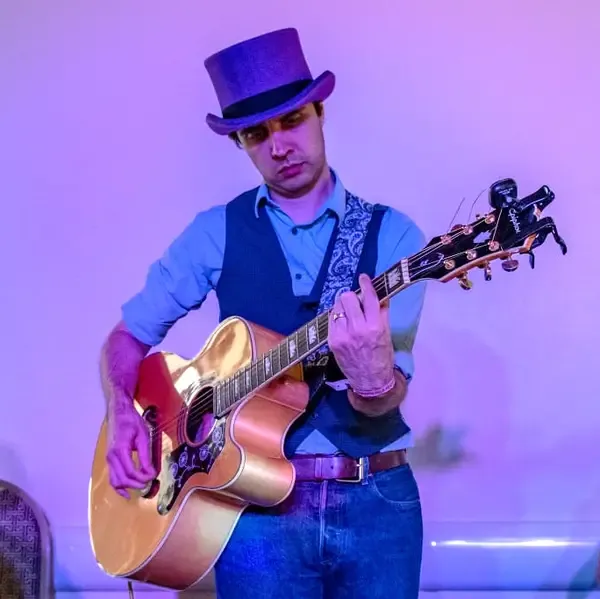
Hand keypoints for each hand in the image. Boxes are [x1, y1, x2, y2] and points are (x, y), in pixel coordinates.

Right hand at [106, 401, 155, 497]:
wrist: (119, 413)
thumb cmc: (131, 422)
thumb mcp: (143, 436)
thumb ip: (146, 456)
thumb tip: (151, 473)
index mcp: (120, 450)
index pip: (130, 472)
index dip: (142, 478)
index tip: (153, 477)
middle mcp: (111, 457)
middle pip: (122, 479)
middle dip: (137, 484)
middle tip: (150, 483)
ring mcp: (108, 459)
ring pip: (115, 481)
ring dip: (128, 487)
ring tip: (141, 487)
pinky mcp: (109, 459)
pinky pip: (112, 477)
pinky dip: (119, 486)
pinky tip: (127, 492)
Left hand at [328, 274, 395, 396]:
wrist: (370, 381)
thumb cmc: (382, 356)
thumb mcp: (386, 334)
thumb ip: (382, 313)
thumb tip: (379, 296)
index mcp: (374, 326)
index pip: (368, 298)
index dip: (365, 284)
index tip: (363, 277)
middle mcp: (357, 329)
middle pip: (347, 298)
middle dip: (352, 296)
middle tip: (355, 301)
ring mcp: (342, 335)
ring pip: (337, 307)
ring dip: (343, 306)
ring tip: (348, 312)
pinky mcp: (332, 341)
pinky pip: (331, 320)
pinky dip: (337, 317)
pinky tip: (343, 323)